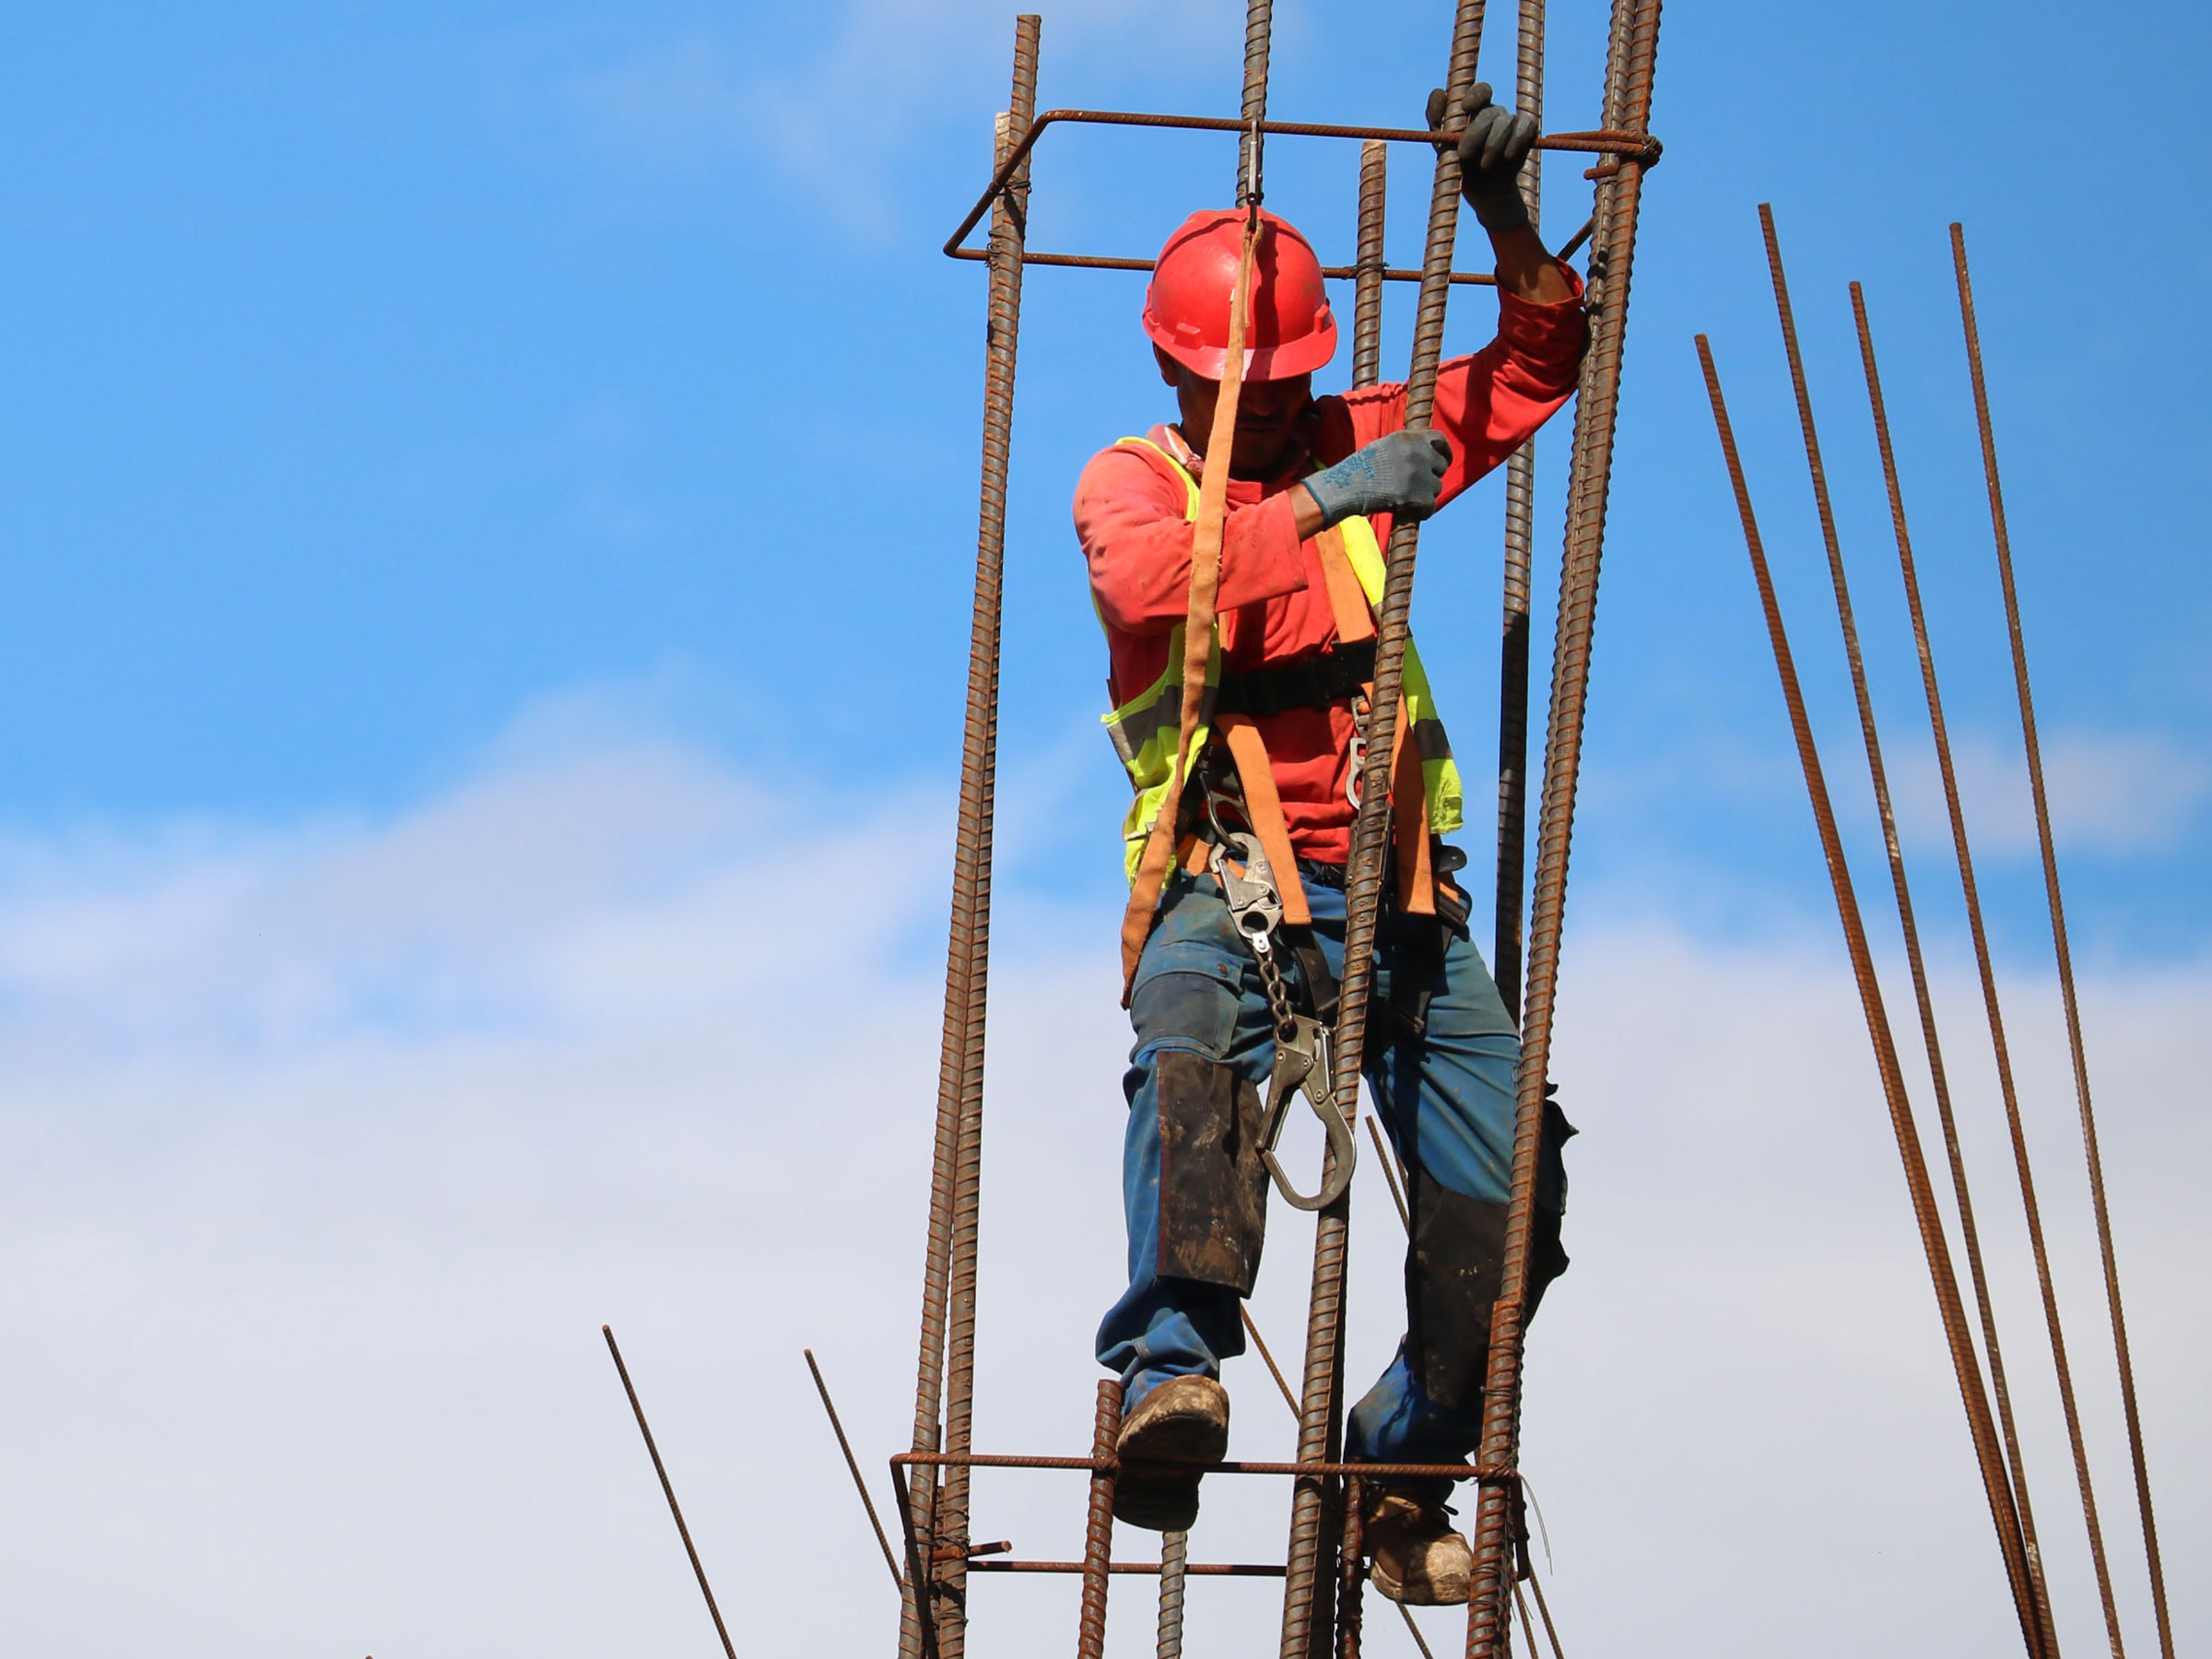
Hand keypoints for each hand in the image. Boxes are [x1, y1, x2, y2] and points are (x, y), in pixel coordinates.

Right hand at [1300, 429, 1453, 527]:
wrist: (1347, 488)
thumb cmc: (1361, 470)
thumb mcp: (1386, 447)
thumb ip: (1409, 447)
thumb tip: (1430, 454)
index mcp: (1409, 438)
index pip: (1440, 440)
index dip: (1444, 452)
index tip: (1444, 461)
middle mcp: (1418, 453)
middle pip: (1441, 466)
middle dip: (1431, 476)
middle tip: (1413, 485)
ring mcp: (1419, 474)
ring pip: (1436, 488)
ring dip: (1424, 494)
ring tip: (1402, 496)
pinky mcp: (1419, 496)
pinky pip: (1430, 506)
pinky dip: (1420, 511)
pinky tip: (1405, 509)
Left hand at [1426, 82, 1537, 232]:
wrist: (1483, 192)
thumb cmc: (1459, 165)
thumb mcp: (1442, 144)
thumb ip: (1437, 118)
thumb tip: (1440, 92)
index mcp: (1474, 111)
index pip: (1480, 91)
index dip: (1475, 96)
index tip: (1465, 108)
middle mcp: (1493, 112)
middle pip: (1488, 112)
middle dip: (1475, 134)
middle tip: (1464, 155)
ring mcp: (1510, 120)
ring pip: (1505, 122)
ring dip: (1492, 146)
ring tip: (1484, 166)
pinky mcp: (1527, 130)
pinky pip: (1525, 126)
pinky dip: (1515, 142)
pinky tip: (1507, 157)